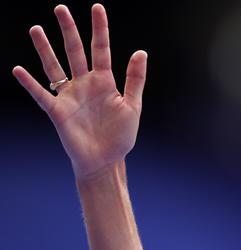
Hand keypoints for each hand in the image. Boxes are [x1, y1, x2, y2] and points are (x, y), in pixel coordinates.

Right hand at [12, 4, 146, 180]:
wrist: (106, 162)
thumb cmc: (120, 137)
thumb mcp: (132, 107)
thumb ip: (135, 80)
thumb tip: (141, 52)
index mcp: (104, 82)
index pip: (101, 49)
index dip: (100, 29)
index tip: (97, 7)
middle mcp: (84, 84)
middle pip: (74, 51)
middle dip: (68, 30)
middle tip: (61, 8)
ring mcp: (70, 96)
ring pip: (54, 66)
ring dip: (45, 49)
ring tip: (36, 29)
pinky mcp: (58, 111)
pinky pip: (41, 95)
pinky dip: (29, 84)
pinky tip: (19, 70)